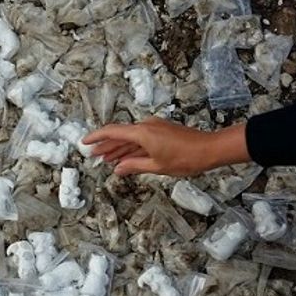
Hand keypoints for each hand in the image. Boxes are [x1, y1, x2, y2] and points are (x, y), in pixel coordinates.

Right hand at [82, 117, 250, 176]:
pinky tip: (126, 157)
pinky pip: (141, 139)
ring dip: (119, 148)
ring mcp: (154, 128)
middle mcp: (146, 127)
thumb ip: (134, 166)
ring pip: (130, 138)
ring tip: (106, 159)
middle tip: (93, 155)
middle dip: (106, 146)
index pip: (112, 132)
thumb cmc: (187, 158)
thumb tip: (117, 168)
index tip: (85, 142)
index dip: (96, 137)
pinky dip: (132, 148)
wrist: (210, 149)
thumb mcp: (157, 167)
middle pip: (120, 135)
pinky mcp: (162, 132)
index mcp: (142, 133)